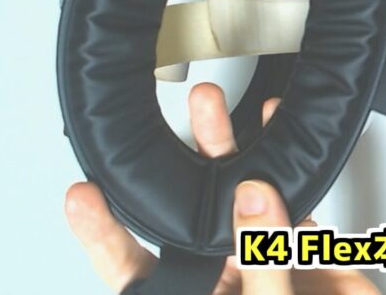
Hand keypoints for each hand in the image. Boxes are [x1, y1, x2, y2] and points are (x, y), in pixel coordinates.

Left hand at [65, 83, 378, 294]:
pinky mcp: (302, 248)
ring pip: (237, 197)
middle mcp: (223, 279)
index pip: (134, 272)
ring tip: (207, 108)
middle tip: (159, 133)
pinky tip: (274, 124)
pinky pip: (292, 194)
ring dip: (224, 149)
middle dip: (171, 168)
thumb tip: (252, 201)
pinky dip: (288, 155)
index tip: (82, 197)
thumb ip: (263, 261)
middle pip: (185, 218)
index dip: (103, 234)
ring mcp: (262, 261)